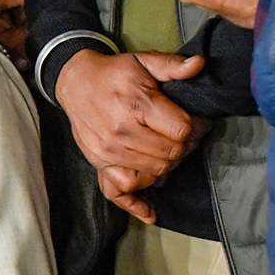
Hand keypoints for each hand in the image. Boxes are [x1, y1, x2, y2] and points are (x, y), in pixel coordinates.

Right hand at [56, 49, 207, 220]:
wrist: (74, 82)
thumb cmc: (114, 73)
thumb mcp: (143, 61)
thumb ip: (172, 65)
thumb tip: (200, 65)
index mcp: (136, 104)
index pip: (181, 131)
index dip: (195, 127)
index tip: (194, 122)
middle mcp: (122, 131)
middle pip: (171, 154)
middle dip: (183, 147)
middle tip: (181, 136)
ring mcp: (109, 150)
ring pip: (155, 172)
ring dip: (166, 164)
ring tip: (165, 149)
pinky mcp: (99, 162)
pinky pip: (120, 190)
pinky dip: (136, 203)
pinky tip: (150, 212)